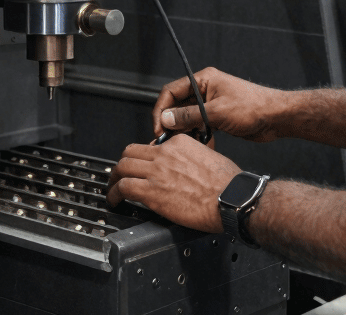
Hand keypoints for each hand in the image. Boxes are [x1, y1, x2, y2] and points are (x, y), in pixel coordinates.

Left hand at [106, 134, 240, 232]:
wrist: (232, 198)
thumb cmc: (228, 183)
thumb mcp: (210, 157)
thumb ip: (191, 158)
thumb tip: (184, 168)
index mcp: (180, 143)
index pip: (151, 145)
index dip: (143, 158)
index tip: (143, 167)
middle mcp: (165, 153)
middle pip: (130, 152)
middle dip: (123, 165)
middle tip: (121, 175)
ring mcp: (156, 171)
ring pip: (122, 168)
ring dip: (114, 179)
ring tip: (113, 189)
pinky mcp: (151, 191)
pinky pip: (123, 188)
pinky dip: (114, 195)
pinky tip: (115, 201)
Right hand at [154, 67, 285, 142]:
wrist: (276, 117)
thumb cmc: (252, 107)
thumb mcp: (216, 112)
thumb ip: (189, 116)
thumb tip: (166, 119)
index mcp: (203, 80)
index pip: (171, 91)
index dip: (161, 109)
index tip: (159, 128)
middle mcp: (205, 89)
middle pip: (177, 105)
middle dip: (171, 123)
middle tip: (166, 140)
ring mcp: (211, 103)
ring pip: (187, 117)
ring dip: (184, 131)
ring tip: (184, 144)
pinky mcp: (217, 116)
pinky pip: (198, 125)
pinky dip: (196, 135)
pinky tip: (201, 144)